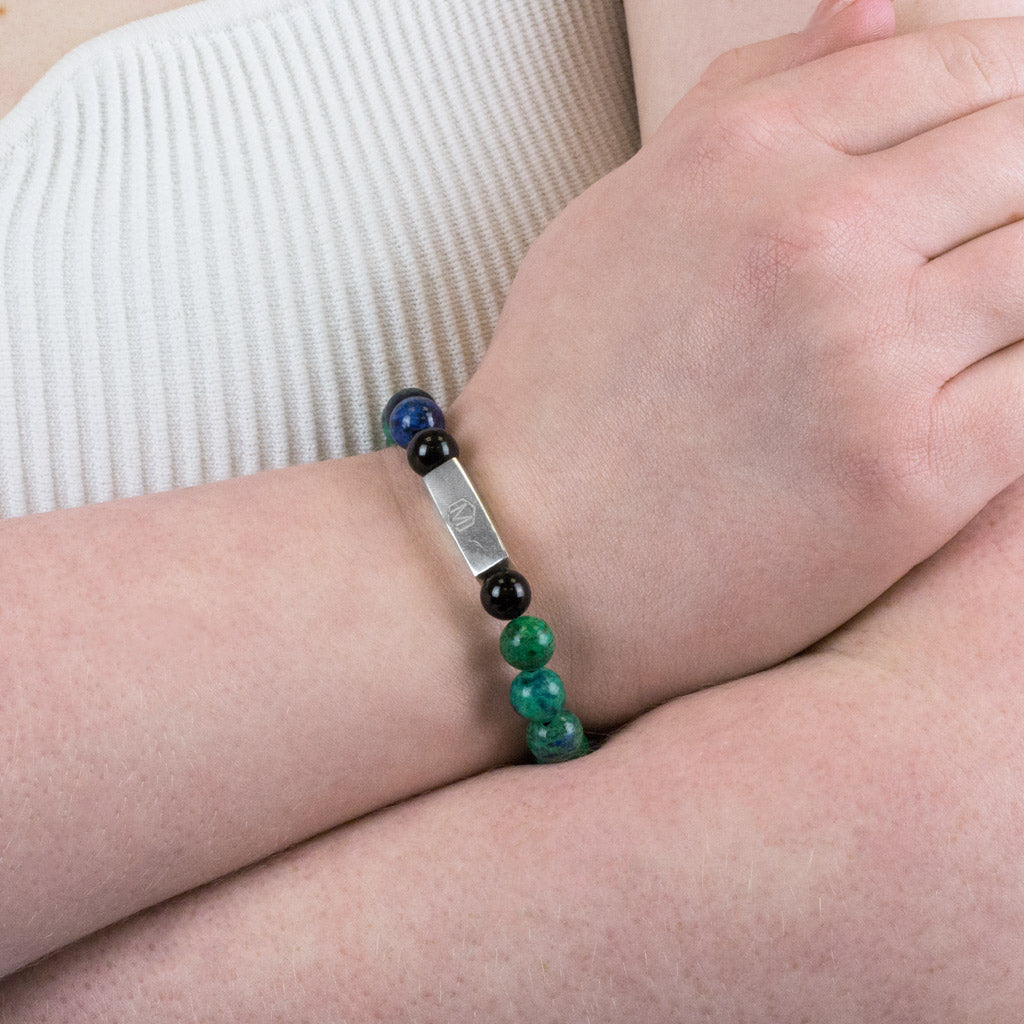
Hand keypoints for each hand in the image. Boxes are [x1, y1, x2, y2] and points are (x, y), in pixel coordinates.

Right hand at [452, 5, 1023, 725]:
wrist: (532, 552)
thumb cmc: (563, 390)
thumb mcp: (619, 212)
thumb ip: (748, 97)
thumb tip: (876, 7)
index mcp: (743, 155)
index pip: (944, 64)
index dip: (999, 80)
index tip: (1003, 118)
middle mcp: (817, 238)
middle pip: (1020, 150)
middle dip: (1023, 175)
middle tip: (993, 218)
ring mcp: (873, 357)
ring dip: (1023, 273)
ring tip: (973, 311)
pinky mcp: (915, 476)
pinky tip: (985, 379)